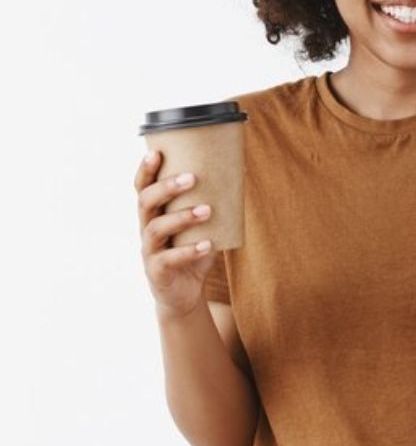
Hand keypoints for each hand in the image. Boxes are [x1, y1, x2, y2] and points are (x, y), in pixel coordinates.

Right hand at [134, 149, 218, 320]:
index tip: (156, 152)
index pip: (142, 187)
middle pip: (146, 202)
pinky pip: (170, 259)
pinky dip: (189, 250)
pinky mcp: (157, 271)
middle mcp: (146, 228)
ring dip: (182, 216)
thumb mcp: (203, 225)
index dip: (145, 170)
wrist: (186, 293)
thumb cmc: (194, 249)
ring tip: (207, 209)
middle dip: (167, 187)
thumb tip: (242, 170)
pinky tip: (208, 244)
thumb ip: (214, 201)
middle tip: (193, 178)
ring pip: (157, 229)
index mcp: (154, 213)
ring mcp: (149, 251)